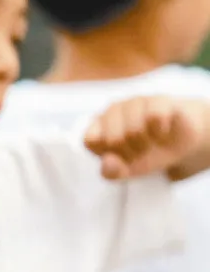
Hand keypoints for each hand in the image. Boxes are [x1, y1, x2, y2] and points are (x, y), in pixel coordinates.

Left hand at [84, 96, 209, 179]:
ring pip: (134, 130)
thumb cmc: (145, 154)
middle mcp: (112, 110)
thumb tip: (107, 162)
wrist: (180, 143)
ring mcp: (135, 102)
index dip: (107, 154)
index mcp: (97, 126)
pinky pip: (155, 117)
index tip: (120, 156)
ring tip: (150, 142)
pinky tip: (162, 131)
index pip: (90, 140)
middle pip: (114, 139)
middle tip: (139, 151)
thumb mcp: (127, 171)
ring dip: (146, 145)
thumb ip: (112, 172)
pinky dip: (160, 133)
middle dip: (130, 153)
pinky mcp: (158, 99)